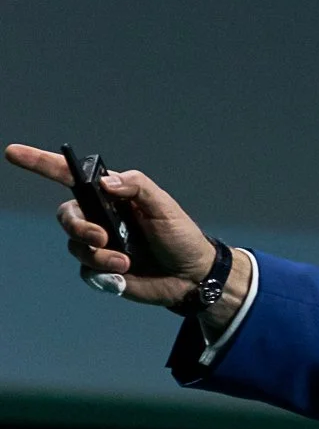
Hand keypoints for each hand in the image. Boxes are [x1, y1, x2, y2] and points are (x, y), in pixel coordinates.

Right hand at [4, 142, 215, 307]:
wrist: (191, 275)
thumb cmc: (180, 235)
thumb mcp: (164, 206)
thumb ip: (137, 186)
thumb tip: (104, 183)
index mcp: (112, 196)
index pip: (71, 176)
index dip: (41, 163)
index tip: (13, 152)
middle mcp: (100, 217)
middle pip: (67, 215)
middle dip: (78, 226)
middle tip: (102, 237)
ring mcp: (99, 244)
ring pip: (76, 245)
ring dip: (99, 254)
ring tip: (125, 261)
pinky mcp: (100, 269)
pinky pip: (86, 269)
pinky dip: (103, 272)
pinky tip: (125, 273)